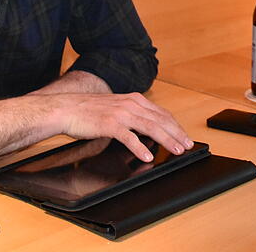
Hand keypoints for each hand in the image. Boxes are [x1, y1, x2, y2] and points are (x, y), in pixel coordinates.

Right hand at [52, 92, 192, 162]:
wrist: (67, 108)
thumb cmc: (89, 110)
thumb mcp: (117, 107)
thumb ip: (133, 115)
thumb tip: (148, 130)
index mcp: (134, 99)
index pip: (162, 113)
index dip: (176, 125)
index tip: (185, 136)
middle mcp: (131, 104)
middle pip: (160, 120)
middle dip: (177, 133)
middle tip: (188, 145)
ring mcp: (121, 113)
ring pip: (150, 128)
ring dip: (166, 140)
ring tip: (176, 151)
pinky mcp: (110, 124)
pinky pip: (129, 137)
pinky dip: (140, 148)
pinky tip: (148, 156)